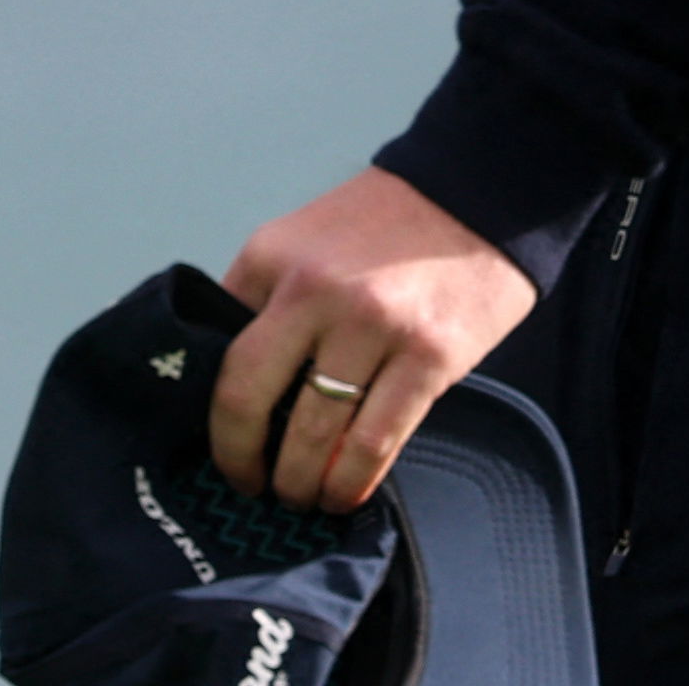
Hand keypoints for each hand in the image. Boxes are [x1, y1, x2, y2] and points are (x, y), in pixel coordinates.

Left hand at [211, 166, 537, 513]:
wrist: (475, 191)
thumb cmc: (385, 224)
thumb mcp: (304, 240)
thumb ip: (266, 298)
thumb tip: (236, 380)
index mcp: (270, 259)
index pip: (218, 353)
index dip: (212, 414)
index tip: (220, 446)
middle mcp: (313, 290)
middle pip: (247, 398)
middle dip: (241, 460)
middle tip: (250, 485)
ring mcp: (372, 325)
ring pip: (313, 434)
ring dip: (300, 482)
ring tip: (301, 497)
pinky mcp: (428, 356)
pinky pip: (375, 441)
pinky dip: (351, 481)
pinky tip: (342, 494)